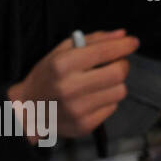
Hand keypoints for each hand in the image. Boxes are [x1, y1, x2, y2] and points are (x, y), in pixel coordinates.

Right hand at [7, 30, 138, 142]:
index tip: (133, 42)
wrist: (28, 110)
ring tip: (101, 82)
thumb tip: (123, 35)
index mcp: (62, 65)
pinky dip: (108, 100)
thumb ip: (94, 40)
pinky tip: (93, 98)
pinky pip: (113, 107)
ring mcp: (77, 109)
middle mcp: (69, 88)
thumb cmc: (48, 76)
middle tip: (117, 63)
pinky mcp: (84, 125)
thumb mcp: (61, 52)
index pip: (104, 52)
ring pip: (120, 91)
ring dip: (116, 84)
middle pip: (118, 73)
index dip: (124, 45)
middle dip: (123, 64)